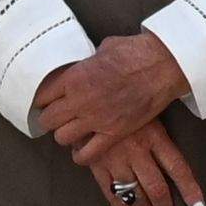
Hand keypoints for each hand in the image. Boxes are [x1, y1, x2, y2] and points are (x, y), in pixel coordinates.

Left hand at [31, 34, 203, 205]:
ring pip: (62, 138)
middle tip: (56, 117)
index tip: (46, 101)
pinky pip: (87, 154)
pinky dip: (81, 155)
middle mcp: (79, 100)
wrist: (162, 65)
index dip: (43, 99)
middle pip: (48, 119)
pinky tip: (82, 151)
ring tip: (71, 131)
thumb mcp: (103, 49)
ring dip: (64, 135)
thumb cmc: (135, 52)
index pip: (42, 95)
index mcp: (73, 77)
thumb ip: (88, 63)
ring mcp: (96, 119)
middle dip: (50, 118)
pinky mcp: (113, 133)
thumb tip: (86, 65)